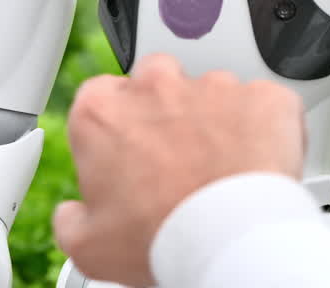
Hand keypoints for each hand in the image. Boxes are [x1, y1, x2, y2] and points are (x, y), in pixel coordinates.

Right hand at [52, 54, 305, 286]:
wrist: (231, 241)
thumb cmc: (162, 239)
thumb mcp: (89, 246)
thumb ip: (71, 219)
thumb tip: (73, 216)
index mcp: (100, 112)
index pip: (97, 97)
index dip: (112, 129)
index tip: (124, 156)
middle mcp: (152, 87)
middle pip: (152, 82)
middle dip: (161, 111)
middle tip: (174, 157)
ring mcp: (209, 86)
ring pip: (208, 91)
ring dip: (212, 120)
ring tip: (219, 168)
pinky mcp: (259, 96)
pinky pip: (259, 103)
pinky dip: (259, 127)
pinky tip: (254, 162)